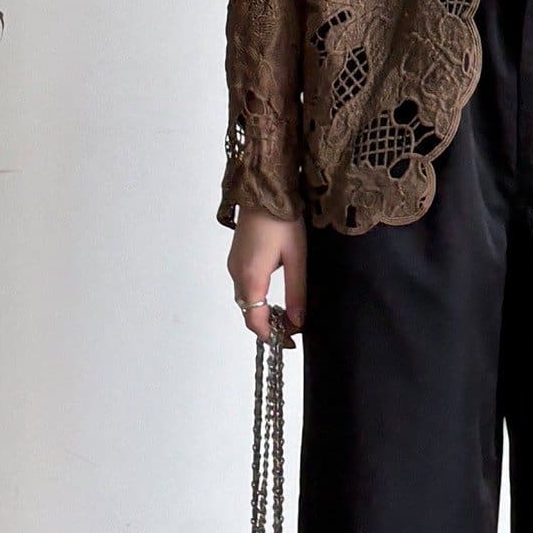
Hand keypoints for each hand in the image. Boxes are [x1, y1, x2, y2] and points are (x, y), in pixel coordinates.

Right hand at [227, 209, 306, 342]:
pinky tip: (275, 295)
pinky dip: (257, 298)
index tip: (288, 342)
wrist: (263, 190)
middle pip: (248, 312)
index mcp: (251, 277)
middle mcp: (237, 274)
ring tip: (287, 313)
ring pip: (245, 300)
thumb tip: (298, 321)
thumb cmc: (282, 220)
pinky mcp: (237, 257)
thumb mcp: (297, 258)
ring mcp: (234, 265)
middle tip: (293, 328)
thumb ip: (297, 292)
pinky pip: (244, 287)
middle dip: (268, 325)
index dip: (271, 336)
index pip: (254, 320)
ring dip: (263, 311)